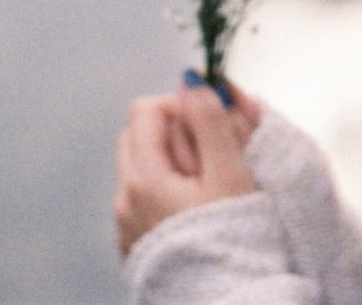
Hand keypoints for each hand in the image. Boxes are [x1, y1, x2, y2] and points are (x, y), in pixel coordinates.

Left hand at [114, 75, 260, 257]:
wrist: (233, 301)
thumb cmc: (236, 240)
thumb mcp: (230, 173)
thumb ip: (210, 121)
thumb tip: (190, 79)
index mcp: (144, 178)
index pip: (147, 110)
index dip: (182, 107)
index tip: (214, 129)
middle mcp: (125, 200)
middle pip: (139, 135)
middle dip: (176, 134)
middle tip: (214, 159)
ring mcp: (128, 224)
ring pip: (142, 167)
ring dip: (173, 163)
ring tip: (209, 188)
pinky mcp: (137, 244)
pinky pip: (145, 198)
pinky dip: (169, 192)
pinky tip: (199, 212)